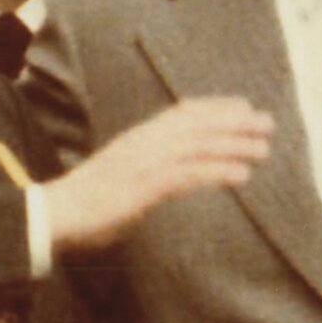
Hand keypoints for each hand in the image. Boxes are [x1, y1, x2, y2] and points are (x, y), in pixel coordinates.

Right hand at [39, 93, 275, 252]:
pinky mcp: (143, 186)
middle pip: (197, 124)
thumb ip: (143, 170)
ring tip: (263, 149)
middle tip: (267, 123)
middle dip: (234, 122)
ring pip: (198, 146)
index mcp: (136, 139)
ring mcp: (143, 163)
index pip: (182, 113)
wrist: (53, 215)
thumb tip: (165, 176)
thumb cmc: (85, 203)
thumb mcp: (119, 177)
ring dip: (234, 145)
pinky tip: (241, 175)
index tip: (243, 107)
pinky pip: (188, 175)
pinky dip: (217, 171)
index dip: (215, 107)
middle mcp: (143, 143)